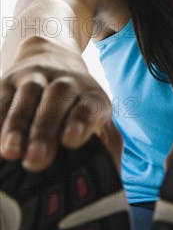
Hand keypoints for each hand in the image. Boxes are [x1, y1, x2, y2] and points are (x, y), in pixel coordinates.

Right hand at [0, 57, 122, 172]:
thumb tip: (107, 173)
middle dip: (47, 127)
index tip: (72, 140)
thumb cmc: (78, 105)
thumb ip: (106, 145)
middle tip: (37, 159)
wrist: (54, 56)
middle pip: (59, 96)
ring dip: (19, 123)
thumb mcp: (98, 119)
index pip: (91, 103)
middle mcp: (67, 81)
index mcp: (92, 94)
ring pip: (30, 92)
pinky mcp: (10, 79)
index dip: (82, 120)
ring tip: (12, 152)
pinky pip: (2, 96)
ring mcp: (38, 76)